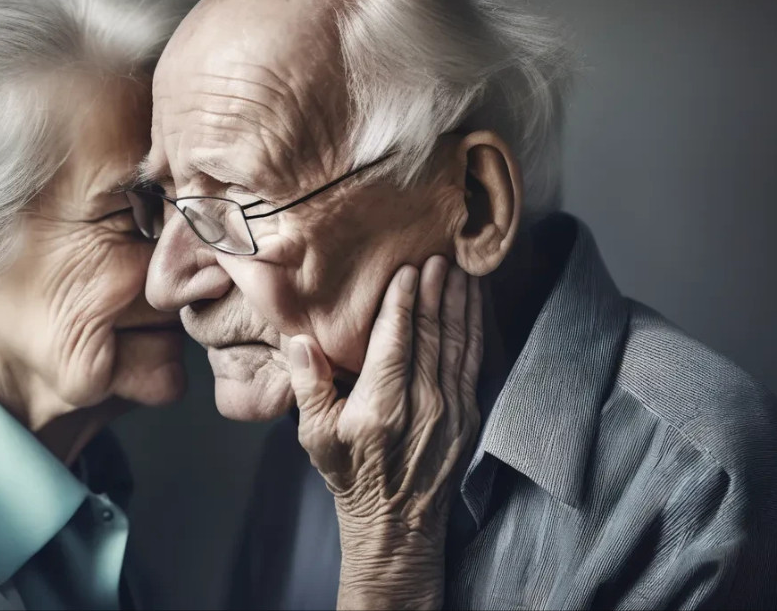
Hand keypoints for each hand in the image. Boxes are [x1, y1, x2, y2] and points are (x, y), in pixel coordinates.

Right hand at [287, 255, 482, 609]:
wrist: (396, 523)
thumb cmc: (351, 474)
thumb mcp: (315, 435)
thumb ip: (308, 385)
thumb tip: (301, 340)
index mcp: (382, 406)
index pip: (396, 341)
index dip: (402, 302)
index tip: (406, 269)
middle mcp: (423, 404)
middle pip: (432, 333)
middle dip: (436, 290)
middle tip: (438, 254)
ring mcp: (452, 409)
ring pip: (459, 342)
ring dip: (460, 302)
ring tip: (460, 268)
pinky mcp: (469, 414)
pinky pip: (474, 360)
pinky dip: (475, 328)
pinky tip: (473, 304)